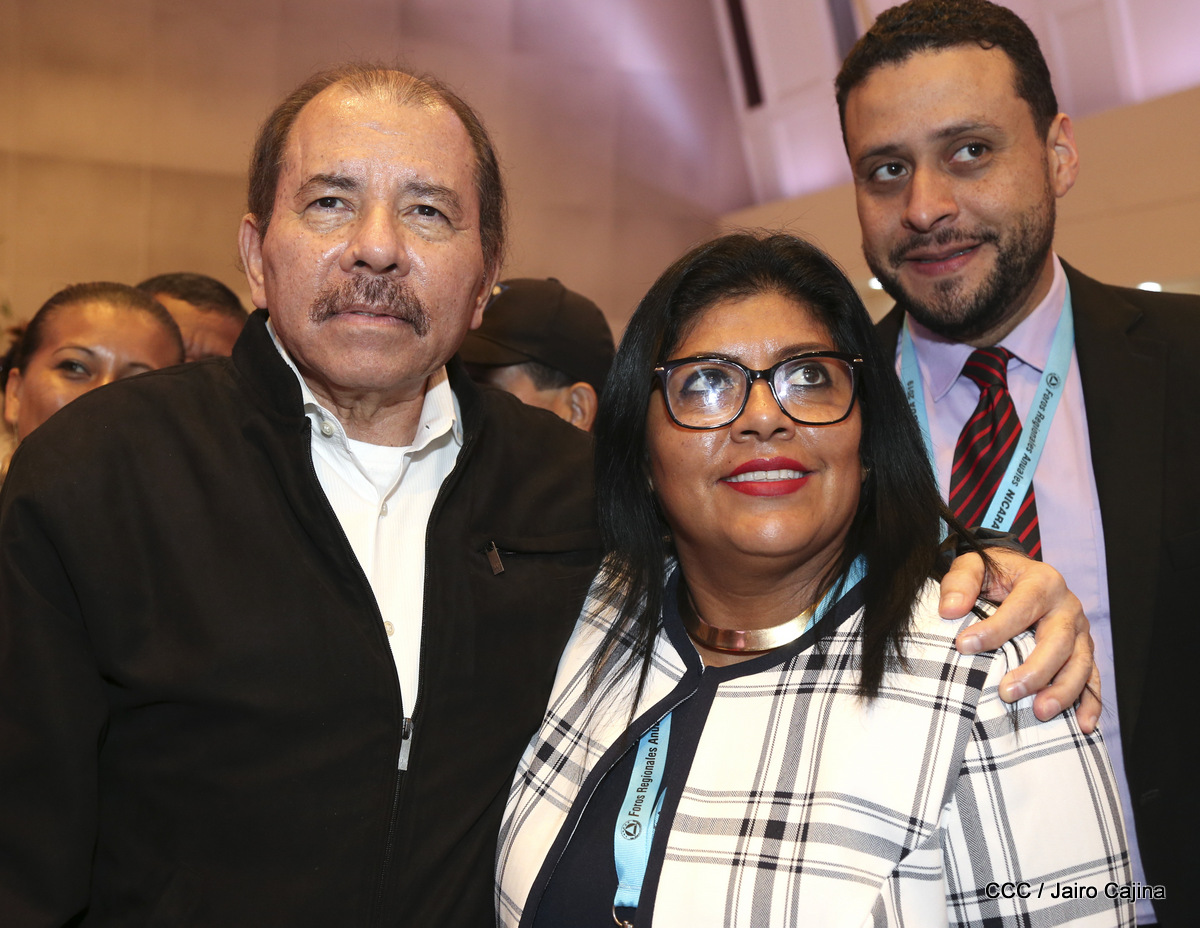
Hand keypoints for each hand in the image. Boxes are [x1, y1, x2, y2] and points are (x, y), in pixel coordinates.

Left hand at [938, 549, 1099, 732]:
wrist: (1018, 574)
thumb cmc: (993, 573)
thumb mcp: (973, 566)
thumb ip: (960, 583)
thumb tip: (949, 610)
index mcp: (1042, 581)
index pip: (1021, 607)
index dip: (995, 629)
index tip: (965, 646)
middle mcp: (1067, 606)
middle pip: (1058, 641)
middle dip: (1035, 670)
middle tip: (1007, 693)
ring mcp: (1080, 631)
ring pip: (1081, 663)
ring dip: (1064, 691)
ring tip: (1040, 713)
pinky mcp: (1083, 650)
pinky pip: (1093, 678)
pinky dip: (1090, 703)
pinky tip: (1084, 726)